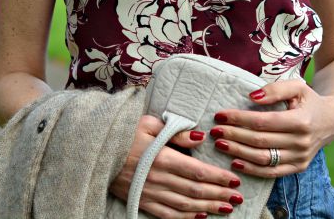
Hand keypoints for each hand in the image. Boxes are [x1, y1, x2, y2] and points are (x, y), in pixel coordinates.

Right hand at [110, 114, 244, 217]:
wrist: (95, 151)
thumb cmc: (123, 133)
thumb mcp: (149, 124)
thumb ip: (177, 132)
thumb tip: (201, 137)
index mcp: (162, 157)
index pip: (198, 172)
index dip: (219, 177)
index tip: (235, 180)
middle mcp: (159, 179)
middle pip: (196, 191)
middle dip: (220, 194)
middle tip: (238, 197)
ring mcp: (150, 193)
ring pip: (186, 206)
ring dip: (209, 208)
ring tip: (227, 208)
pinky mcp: (142, 201)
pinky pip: (168, 215)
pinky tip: (201, 218)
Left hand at [209, 79, 333, 177]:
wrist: (332, 119)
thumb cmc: (309, 99)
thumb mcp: (296, 87)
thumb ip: (275, 89)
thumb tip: (251, 97)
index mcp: (301, 120)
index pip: (263, 122)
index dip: (240, 119)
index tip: (220, 115)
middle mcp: (302, 142)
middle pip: (260, 141)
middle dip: (234, 135)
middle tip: (214, 130)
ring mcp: (301, 157)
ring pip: (264, 158)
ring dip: (238, 152)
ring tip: (220, 144)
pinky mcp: (298, 167)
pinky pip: (272, 172)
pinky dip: (252, 170)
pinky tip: (235, 162)